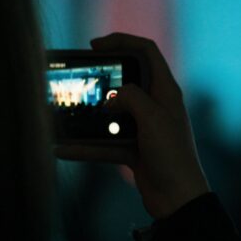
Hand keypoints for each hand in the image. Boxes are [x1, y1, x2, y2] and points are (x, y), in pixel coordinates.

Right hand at [54, 33, 209, 218]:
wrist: (178, 199)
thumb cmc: (172, 155)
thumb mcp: (153, 118)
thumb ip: (131, 97)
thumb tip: (113, 95)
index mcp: (165, 91)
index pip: (147, 52)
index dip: (122, 41)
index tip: (95, 45)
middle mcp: (155, 105)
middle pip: (125, 80)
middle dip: (101, 77)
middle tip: (78, 76)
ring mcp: (143, 127)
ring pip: (111, 114)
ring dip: (89, 115)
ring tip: (64, 112)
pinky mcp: (133, 149)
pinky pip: (104, 142)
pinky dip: (85, 146)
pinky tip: (62, 149)